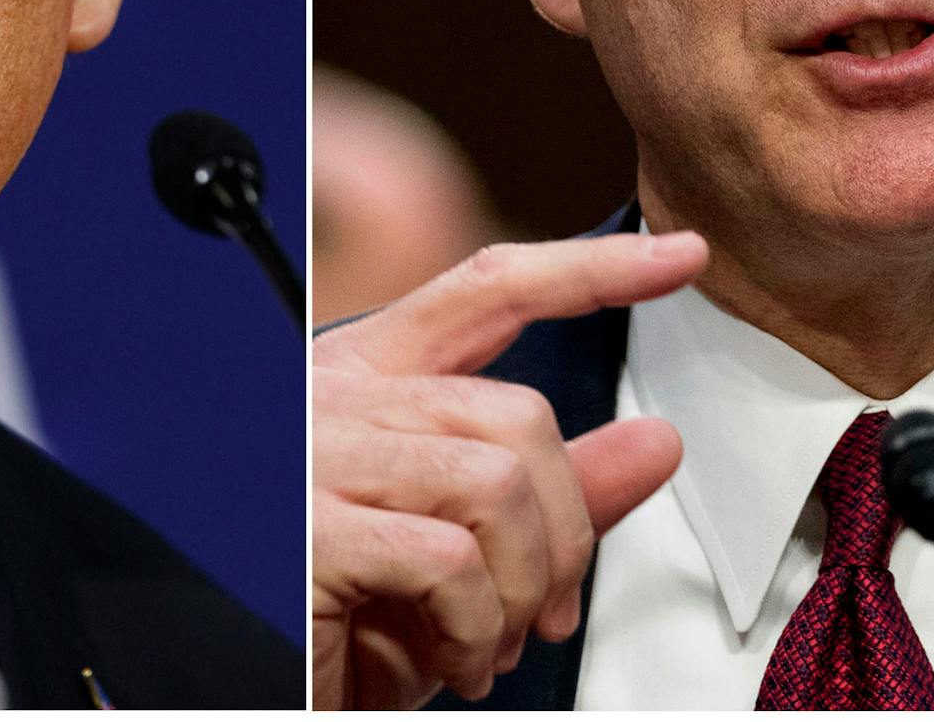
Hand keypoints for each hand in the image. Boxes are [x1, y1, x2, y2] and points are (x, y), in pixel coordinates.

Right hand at [312, 230, 707, 709]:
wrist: (256, 691)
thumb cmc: (344, 627)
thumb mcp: (469, 558)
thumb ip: (553, 495)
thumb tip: (657, 443)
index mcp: (366, 379)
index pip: (487, 290)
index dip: (589, 267)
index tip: (678, 256)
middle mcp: (332, 397)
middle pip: (517, 411)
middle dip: (565, 528)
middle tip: (550, 610)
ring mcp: (312, 455)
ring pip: (496, 482)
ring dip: (525, 587)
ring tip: (495, 642)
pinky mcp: (308, 528)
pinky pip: (449, 560)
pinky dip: (478, 627)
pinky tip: (456, 658)